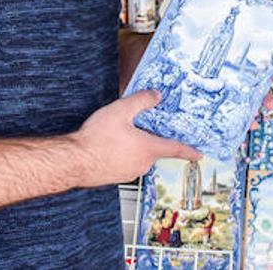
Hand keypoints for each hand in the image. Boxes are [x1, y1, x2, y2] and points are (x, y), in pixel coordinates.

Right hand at [71, 90, 200, 184]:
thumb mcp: (121, 110)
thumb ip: (141, 101)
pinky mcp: (113, 177)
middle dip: (148, 139)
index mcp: (148, 149)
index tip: (199, 154)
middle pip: (153, 150)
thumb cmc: (96, 139)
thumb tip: (156, 95)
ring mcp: (127, 173)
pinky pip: (124, 162)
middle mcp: (141, 164)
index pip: (174, 149)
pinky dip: (121, 154)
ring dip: (133, 146)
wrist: (73, 162)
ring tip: (117, 134)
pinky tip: (108, 144)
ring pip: (137, 156)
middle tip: (138, 127)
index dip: (188, 150)